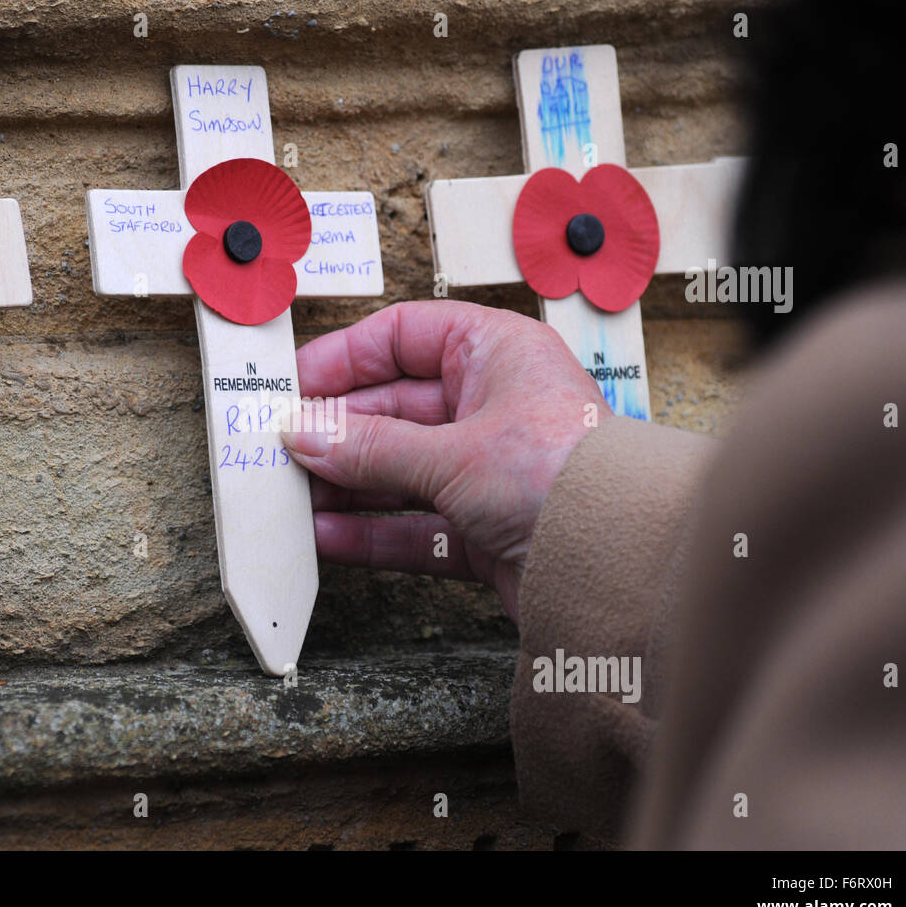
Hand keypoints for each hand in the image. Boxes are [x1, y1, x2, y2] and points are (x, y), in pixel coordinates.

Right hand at [281, 300, 609, 619]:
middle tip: (277, 450)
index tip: (291, 385)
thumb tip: (303, 435)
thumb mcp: (453, 454)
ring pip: (397, 470)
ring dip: (344, 485)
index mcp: (494, 354)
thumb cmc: (569, 479)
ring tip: (288, 496)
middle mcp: (490, 405)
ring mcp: (486, 470)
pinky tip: (324, 535)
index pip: (402, 338)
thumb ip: (370, 448)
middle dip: (334, 433)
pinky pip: (412, 523)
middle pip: (391, 409)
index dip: (343, 359)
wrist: (628, 569)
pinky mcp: (483, 529)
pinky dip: (369, 530)